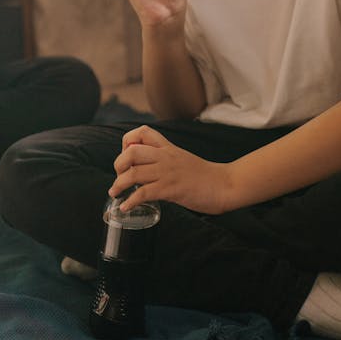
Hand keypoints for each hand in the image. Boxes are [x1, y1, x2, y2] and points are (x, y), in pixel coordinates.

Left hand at [109, 125, 232, 214]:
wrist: (225, 184)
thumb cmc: (205, 175)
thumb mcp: (183, 159)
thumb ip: (167, 160)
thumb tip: (149, 171)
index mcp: (169, 148)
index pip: (142, 132)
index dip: (127, 142)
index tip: (126, 156)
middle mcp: (166, 157)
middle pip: (131, 151)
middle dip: (118, 165)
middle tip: (118, 178)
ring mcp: (168, 172)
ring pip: (133, 173)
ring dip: (118, 185)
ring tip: (115, 194)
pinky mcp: (171, 189)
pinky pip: (143, 193)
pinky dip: (130, 201)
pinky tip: (126, 207)